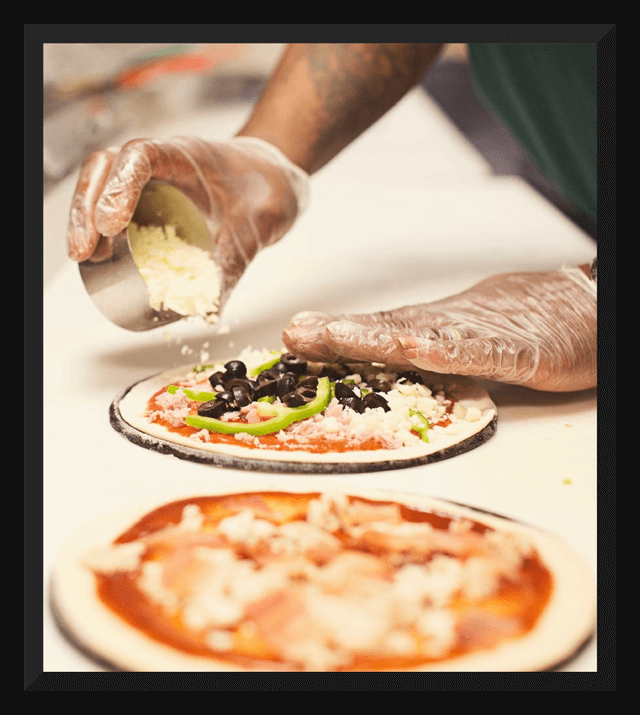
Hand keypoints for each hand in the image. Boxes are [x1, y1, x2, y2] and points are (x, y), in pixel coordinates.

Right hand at [66, 136, 307, 305]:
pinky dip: (105, 230)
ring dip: (86, 218)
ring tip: (84, 255)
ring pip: (103, 183)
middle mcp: (163, 162)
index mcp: (188, 157)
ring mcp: (153, 177)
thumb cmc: (265, 191)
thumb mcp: (257, 227)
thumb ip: (234, 263)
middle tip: (85, 250)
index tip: (112, 225)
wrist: (274, 181)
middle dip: (87, 208)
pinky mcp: (152, 197)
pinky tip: (98, 256)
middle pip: (106, 167)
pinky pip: (120, 206)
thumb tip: (209, 310)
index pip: (142, 155)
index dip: (120, 186)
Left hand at [282, 270, 596, 391]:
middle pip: (384, 332)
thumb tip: (386, 356)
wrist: (580, 308)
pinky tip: (414, 347)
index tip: (294, 336)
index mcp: (433, 332)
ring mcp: (479, 339)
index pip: (376, 333)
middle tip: (294, 336)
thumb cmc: (521, 325)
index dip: (333, 336)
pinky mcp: (517, 353)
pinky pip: (477, 354)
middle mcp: (446, 331)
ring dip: (372, 337)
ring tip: (332, 335)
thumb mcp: (464, 338)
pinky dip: (444, 350)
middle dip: (336, 335)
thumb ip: (426, 351)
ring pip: (420, 338)